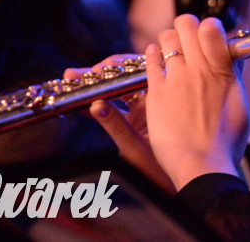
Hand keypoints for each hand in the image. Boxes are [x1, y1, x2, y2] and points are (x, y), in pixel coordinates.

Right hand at [63, 55, 174, 192]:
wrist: (178, 182)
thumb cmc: (162, 168)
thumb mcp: (135, 146)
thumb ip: (114, 125)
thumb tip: (95, 104)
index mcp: (162, 97)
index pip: (137, 72)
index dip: (116, 67)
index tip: (97, 69)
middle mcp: (154, 99)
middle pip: (124, 77)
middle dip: (98, 74)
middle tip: (75, 74)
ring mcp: (143, 110)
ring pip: (116, 90)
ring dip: (93, 86)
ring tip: (71, 80)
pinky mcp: (133, 121)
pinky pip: (112, 107)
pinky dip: (94, 104)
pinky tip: (76, 101)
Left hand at [144, 14, 249, 190]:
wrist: (203, 164)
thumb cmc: (226, 140)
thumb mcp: (240, 103)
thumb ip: (236, 77)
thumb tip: (236, 58)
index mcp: (223, 70)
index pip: (211, 27)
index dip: (208, 26)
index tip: (209, 35)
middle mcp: (199, 69)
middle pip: (186, 25)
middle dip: (187, 27)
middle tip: (188, 39)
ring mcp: (176, 79)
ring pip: (165, 38)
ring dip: (169, 40)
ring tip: (172, 50)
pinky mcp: (156, 93)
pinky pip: (150, 61)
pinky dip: (152, 54)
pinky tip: (155, 57)